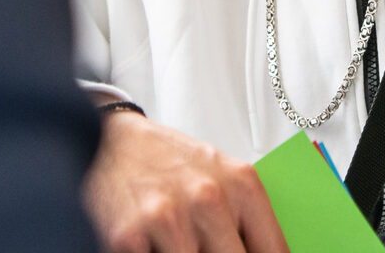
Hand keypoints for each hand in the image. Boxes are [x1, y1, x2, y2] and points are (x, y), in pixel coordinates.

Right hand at [85, 112, 290, 252]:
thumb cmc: (167, 162)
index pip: (273, 251)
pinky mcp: (127, 237)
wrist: (110, 142)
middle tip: (202, 248)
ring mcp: (169, 219)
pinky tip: (152, 244)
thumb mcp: (219, 176)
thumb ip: (244, 218)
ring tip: (173, 241)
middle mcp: (208, 199)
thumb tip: (260, 252)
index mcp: (240, 184)